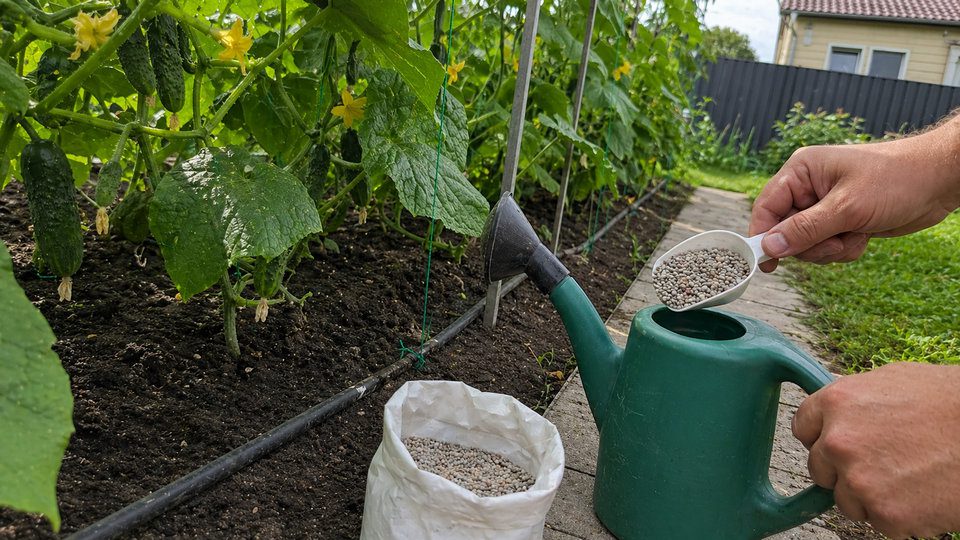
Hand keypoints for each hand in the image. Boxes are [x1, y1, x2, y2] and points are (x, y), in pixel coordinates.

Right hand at [749, 120, 959, 271]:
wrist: (939, 181)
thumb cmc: (896, 180)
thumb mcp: (847, 207)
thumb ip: (805, 229)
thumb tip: (770, 247)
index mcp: (801, 171)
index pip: (766, 207)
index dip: (763, 235)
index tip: (765, 263)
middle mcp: (808, 188)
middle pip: (785, 231)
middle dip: (810, 245)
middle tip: (835, 242)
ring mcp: (824, 206)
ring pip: (806, 244)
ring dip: (830, 249)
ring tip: (854, 235)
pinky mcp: (840, 221)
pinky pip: (827, 247)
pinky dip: (844, 249)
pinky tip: (863, 236)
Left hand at [792, 363, 959, 537]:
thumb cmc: (949, 401)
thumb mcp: (892, 380)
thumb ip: (854, 399)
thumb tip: (838, 413)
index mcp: (836, 403)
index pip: (802, 428)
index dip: (820, 437)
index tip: (834, 444)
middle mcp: (838, 441)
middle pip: (819, 469)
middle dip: (842, 470)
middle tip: (881, 464)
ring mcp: (859, 479)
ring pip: (846, 500)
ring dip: (870, 495)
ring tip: (909, 476)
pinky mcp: (885, 513)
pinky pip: (879, 521)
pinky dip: (899, 515)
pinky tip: (922, 493)